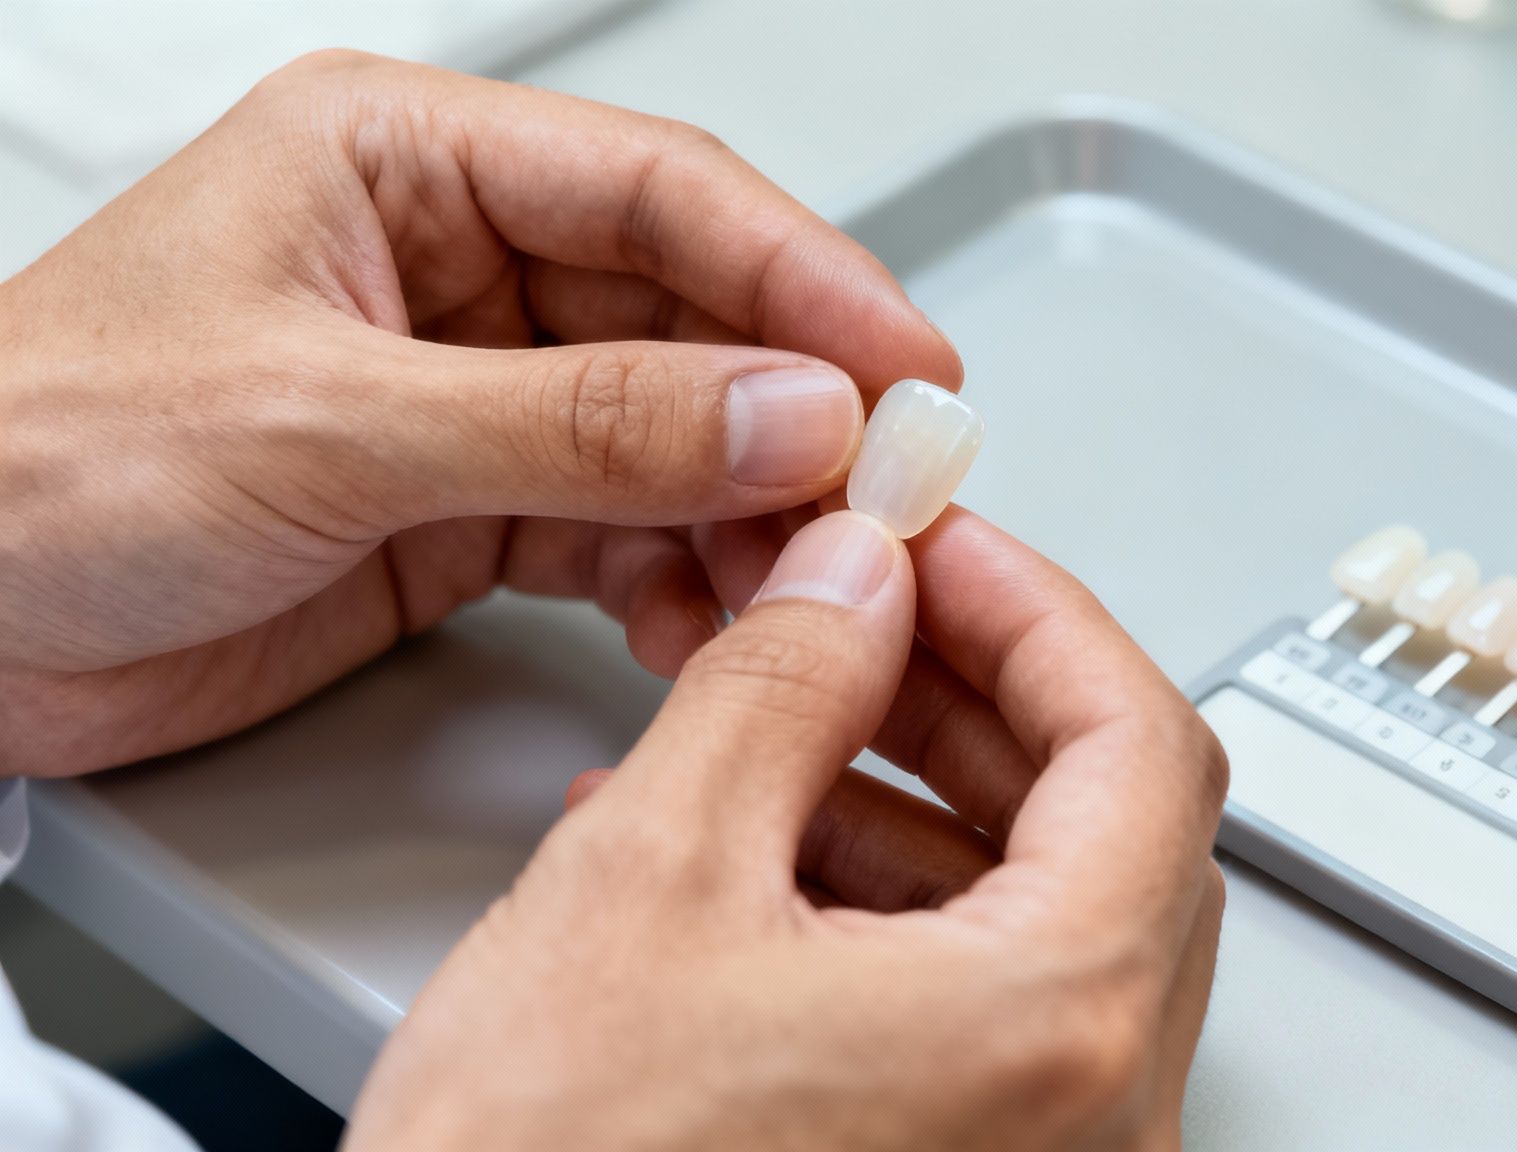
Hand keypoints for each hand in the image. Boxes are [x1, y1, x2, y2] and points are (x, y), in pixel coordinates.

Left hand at [0, 52, 957, 774]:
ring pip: (669, 434)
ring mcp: (465, 394)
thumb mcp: (327, 423)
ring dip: (743, 509)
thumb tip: (777, 409)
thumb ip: (576, 423)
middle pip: (687, 316)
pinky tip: (700, 619)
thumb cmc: (30, 464)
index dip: (803, 274)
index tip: (904, 362)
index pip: (659, 192)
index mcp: (401, 165)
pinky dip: (673, 578)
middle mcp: (449, 268)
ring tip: (800, 574)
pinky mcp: (459, 508)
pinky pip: (616, 528)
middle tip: (885, 488)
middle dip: (790, 409)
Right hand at [343, 508, 1230, 1150]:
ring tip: (790, 723)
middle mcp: (1093, 1122)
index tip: (946, 550)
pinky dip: (895, 912)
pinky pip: (983, 1012)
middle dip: (975, 697)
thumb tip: (853, 586)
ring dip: (923, 800)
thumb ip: (781, 688)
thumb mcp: (649, 882)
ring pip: (1039, 919)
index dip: (1036, 614)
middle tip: (872, 613)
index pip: (1142, 747)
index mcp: (1055, 1030)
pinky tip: (769, 856)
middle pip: (1108, 829)